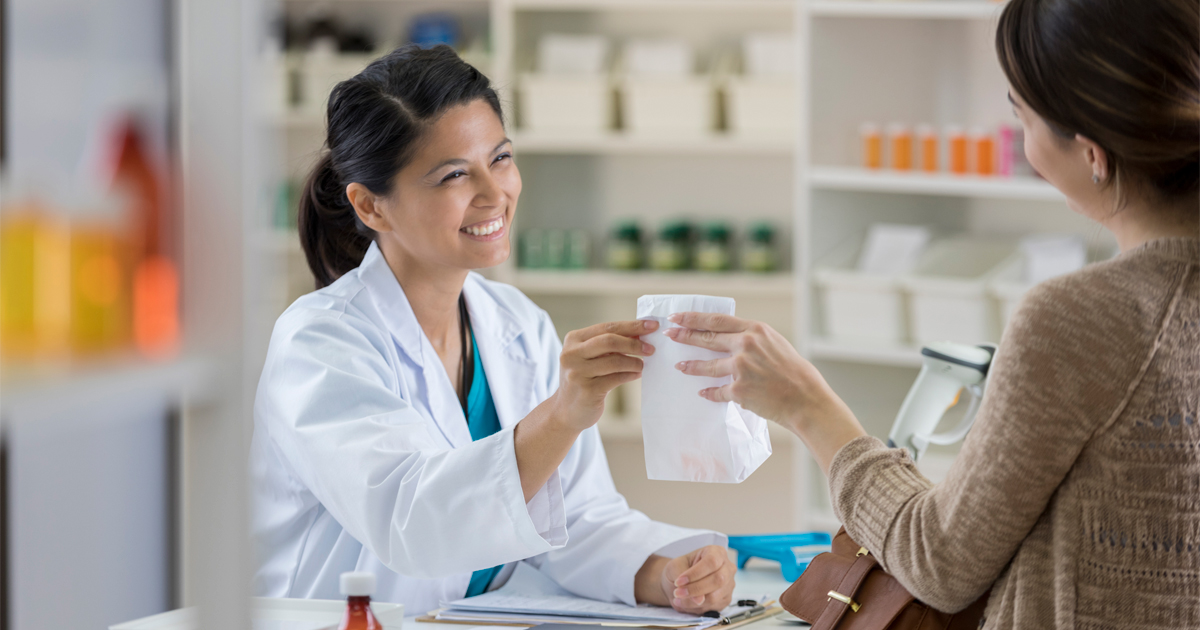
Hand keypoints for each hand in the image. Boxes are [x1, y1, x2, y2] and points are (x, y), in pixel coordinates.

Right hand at [550, 319, 656, 432]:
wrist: (566, 411)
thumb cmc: (584, 379)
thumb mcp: (590, 357)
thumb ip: (609, 345)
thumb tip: (640, 334)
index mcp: (573, 339)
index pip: (607, 327)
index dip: (632, 326)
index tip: (652, 325)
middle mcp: (572, 354)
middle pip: (610, 341)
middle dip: (634, 343)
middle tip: (651, 348)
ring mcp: (578, 373)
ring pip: (615, 360)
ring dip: (634, 361)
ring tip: (642, 365)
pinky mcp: (587, 390)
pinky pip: (616, 379)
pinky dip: (630, 375)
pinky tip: (637, 374)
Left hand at [659, 546, 736, 613]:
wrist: (681, 582)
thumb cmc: (680, 569)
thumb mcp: (675, 566)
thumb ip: (684, 578)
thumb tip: (700, 600)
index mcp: (717, 552)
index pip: (711, 562)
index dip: (695, 574)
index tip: (679, 581)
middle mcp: (727, 567)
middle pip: (717, 580)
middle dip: (695, 589)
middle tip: (677, 593)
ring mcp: (729, 584)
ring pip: (714, 597)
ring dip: (693, 601)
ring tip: (679, 598)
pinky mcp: (726, 599)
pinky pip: (712, 607)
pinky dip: (696, 608)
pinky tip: (687, 602)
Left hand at [663, 313, 820, 427]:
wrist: (806, 399)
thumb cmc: (795, 372)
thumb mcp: (775, 344)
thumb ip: (753, 338)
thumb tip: (732, 337)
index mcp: (755, 330)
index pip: (717, 320)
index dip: (693, 318)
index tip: (677, 317)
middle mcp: (746, 345)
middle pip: (707, 339)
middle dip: (685, 336)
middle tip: (670, 335)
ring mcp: (741, 368)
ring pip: (708, 366)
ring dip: (691, 366)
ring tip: (680, 366)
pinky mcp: (739, 390)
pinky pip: (717, 391)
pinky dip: (709, 392)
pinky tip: (702, 393)